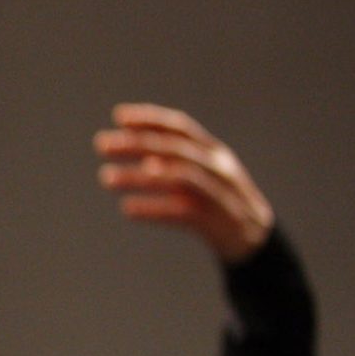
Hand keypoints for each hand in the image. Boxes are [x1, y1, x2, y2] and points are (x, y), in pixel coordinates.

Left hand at [94, 104, 274, 263]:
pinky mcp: (217, 221)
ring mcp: (221, 193)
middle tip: (101, 144)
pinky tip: (127, 209)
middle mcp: (218, 168)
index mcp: (213, 152)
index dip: (151, 119)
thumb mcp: (199, 179)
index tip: (119, 116)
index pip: (181, 127)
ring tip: (106, 178)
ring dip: (140, 177)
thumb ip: (174, 167)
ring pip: (179, 178)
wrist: (253, 239)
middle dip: (138, 144)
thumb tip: (144, 163)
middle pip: (176, 149)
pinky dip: (155, 209)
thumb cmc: (218, 203)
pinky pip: (183, 212)